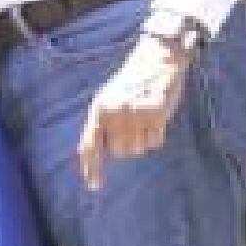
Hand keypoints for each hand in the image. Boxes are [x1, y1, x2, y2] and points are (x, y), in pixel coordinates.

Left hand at [76, 35, 190, 190]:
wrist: (156, 59)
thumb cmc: (131, 83)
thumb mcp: (109, 99)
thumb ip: (102, 123)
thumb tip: (98, 153)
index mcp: (99, 109)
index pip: (89, 145)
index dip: (90, 167)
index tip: (94, 186)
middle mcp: (114, 113)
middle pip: (118, 152)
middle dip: (126, 144)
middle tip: (133, 126)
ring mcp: (134, 114)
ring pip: (137, 149)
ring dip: (142, 140)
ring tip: (144, 119)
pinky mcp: (155, 115)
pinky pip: (154, 142)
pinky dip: (156, 135)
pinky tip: (155, 116)